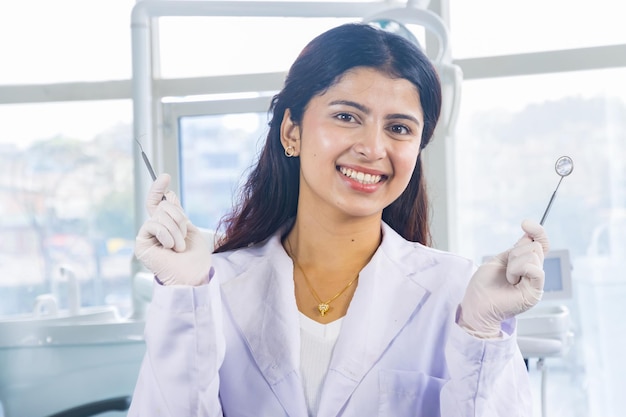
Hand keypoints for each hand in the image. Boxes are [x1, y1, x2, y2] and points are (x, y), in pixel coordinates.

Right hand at [134, 173, 211, 285]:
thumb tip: (169, 194)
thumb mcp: (189, 229)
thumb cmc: (195, 257)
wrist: (193, 274)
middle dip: (179, 219)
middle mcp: (155, 229)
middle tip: (183, 237)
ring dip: (176, 231)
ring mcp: (147, 236)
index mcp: (167, 225)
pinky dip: (166, 235)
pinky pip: (153, 225)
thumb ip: (177, 213)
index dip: (158, 188)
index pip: (158, 202)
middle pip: (163, 206)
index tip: (165, 176)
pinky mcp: (141, 244)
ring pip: (160, 215)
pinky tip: (170, 248)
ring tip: (178, 247)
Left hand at [458, 219, 549, 337]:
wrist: (476, 306)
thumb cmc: (483, 286)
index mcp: (525, 265)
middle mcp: (534, 273)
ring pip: (533, 254)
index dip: (537, 231)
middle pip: (535, 246)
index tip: (525, 223)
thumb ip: (515, 250)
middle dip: (515, 252)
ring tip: (507, 279)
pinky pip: (536, 269)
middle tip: (506, 269)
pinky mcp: (535, 292)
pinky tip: (511, 281)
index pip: (539, 244)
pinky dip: (519, 269)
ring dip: (513, 264)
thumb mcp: (499, 261)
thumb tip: (529, 236)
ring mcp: (536, 282)